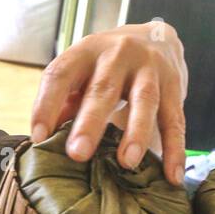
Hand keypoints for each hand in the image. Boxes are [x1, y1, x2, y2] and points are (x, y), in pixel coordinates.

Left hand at [29, 21, 188, 185]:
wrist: (155, 38)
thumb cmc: (106, 65)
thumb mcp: (82, 72)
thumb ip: (65, 101)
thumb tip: (45, 139)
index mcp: (86, 51)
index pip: (60, 74)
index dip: (47, 105)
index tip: (39, 137)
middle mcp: (118, 53)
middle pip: (103, 88)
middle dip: (90, 122)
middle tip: (78, 154)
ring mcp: (150, 68)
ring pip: (145, 100)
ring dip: (136, 133)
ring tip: (127, 162)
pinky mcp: (175, 85)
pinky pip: (175, 120)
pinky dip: (175, 149)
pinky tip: (171, 175)